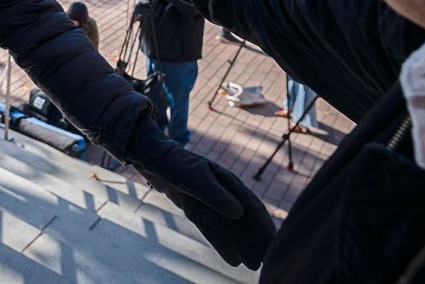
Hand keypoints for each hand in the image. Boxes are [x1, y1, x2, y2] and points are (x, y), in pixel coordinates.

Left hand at [128, 122, 274, 268]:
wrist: (152, 160)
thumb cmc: (176, 165)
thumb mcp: (196, 180)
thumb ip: (216, 196)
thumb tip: (239, 213)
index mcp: (228, 181)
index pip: (251, 205)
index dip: (262, 224)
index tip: (273, 241)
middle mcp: (223, 193)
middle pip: (243, 220)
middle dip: (255, 240)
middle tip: (264, 261)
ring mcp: (210, 202)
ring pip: (230, 227)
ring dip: (242, 245)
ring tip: (253, 264)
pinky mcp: (197, 209)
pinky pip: (213, 229)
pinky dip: (222, 243)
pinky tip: (232, 259)